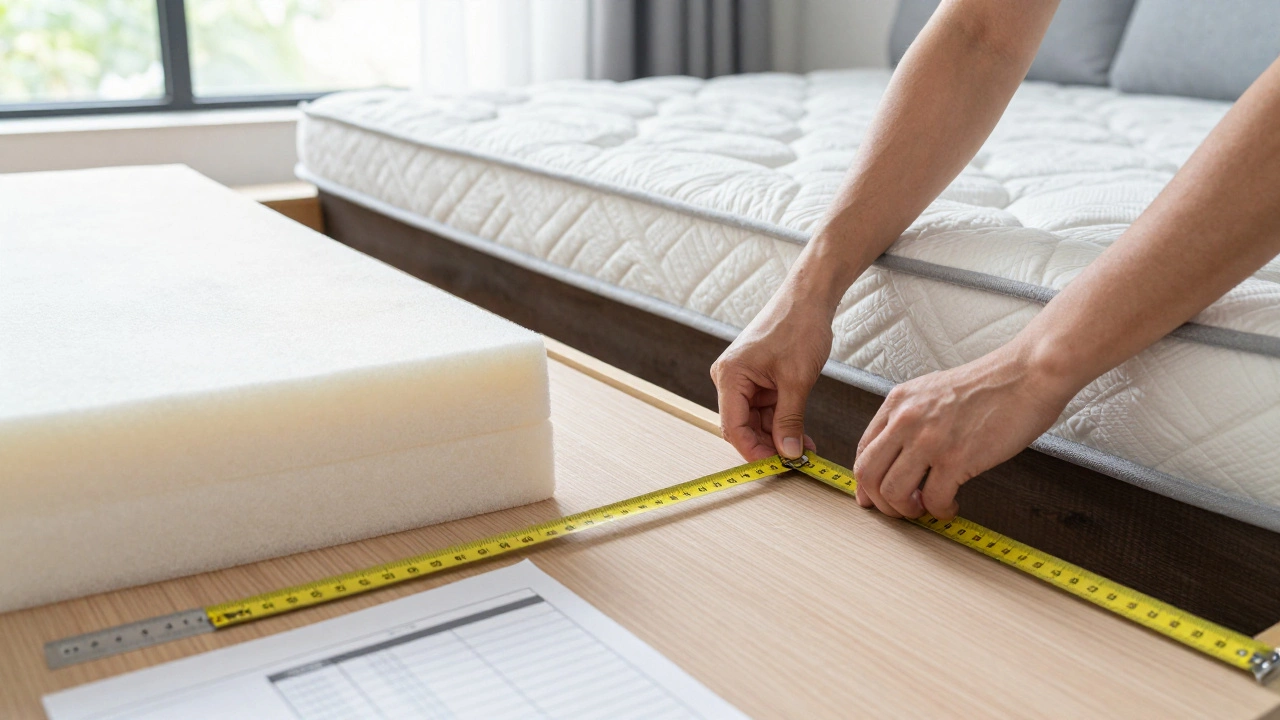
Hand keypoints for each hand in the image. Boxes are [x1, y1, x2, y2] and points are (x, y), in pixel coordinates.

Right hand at [711, 278, 831, 461]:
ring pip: (756, 422)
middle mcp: (730, 379)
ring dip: (779, 437)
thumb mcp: (797, 380)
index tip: (776, 467)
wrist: (808, 299)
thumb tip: (788, 452)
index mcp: (730, 376)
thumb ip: (790, 420)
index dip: (753, 451)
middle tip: (795, 462)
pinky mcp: (757, 380)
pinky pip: (766, 410)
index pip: (733, 427)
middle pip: (742, 427)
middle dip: (768, 446)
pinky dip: (783, 424)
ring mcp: (743, 380)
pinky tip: (801, 436)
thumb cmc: (798, 326)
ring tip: (805, 451)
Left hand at [853, 345, 1077, 519]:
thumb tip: (898, 455)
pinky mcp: (956, 458)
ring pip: (893, 492)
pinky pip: (933, 500)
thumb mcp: (933, 391)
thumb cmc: (990, 384)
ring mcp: (929, 439)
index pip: (863, 449)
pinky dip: (940, 511)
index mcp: (899, 401)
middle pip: (868, 474)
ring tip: (925, 508)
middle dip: (880, 502)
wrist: (1028, 374)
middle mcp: (907, 419)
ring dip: (907, 510)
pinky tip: (950, 506)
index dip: (865, 481)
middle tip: (899, 509)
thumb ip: (911, 418)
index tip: (873, 497)